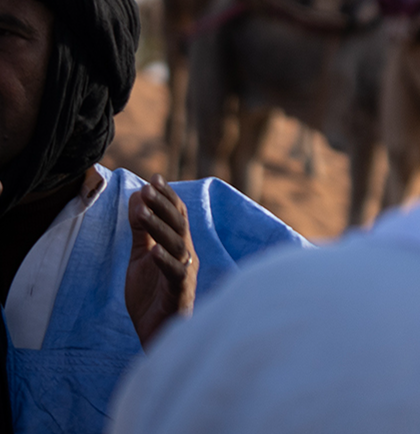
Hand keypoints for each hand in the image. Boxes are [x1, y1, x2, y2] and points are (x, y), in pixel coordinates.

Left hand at [125, 176, 195, 346]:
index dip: (166, 197)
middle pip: (178, 224)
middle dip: (163, 205)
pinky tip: (153, 252)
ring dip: (160, 227)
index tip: (154, 178)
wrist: (157, 336)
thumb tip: (137, 198)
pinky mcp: (179, 292)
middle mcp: (186, 256)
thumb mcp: (140, 259)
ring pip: (176, 244)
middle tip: (149, 186)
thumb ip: (141, 232)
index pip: (176, 216)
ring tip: (143, 212)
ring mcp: (185, 273)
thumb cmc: (151, 297)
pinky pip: (175, 273)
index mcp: (178, 247)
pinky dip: (165, 261)